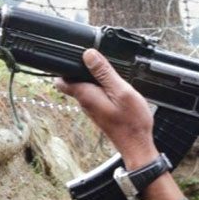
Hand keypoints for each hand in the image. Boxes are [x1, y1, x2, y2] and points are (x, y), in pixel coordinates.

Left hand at [55, 49, 157, 169]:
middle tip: (98, 61)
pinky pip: (95, 93)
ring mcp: (92, 107)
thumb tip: (88, 55)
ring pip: (84, 86)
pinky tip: (115, 85)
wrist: (137, 144)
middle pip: (73, 80)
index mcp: (85, 94)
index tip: (74, 56)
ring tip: (109, 72)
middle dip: (81, 68)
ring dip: (93, 77)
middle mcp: (85, 101)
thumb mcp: (121, 91)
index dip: (65, 65)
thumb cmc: (131, 122)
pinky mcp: (100, 110)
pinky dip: (101, 86)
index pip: (61, 79)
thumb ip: (104, 73)